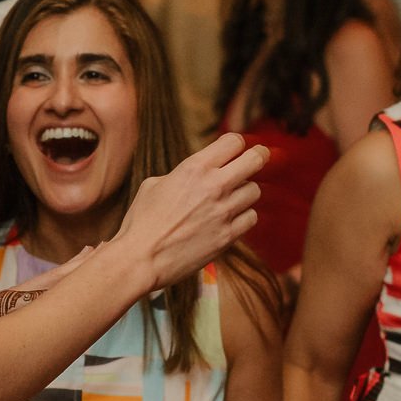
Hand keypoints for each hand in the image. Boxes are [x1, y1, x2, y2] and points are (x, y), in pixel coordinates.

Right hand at [110, 132, 267, 293]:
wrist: (141, 258)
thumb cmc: (142, 221)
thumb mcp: (154, 184)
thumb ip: (181, 175)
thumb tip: (195, 175)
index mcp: (194, 168)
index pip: (233, 142)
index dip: (236, 143)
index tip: (236, 148)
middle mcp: (214, 185)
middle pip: (255, 160)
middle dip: (258, 156)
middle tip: (259, 156)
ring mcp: (224, 211)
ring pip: (255, 191)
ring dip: (245, 191)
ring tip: (233, 197)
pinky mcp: (228, 236)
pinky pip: (251, 218)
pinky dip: (244, 216)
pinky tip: (231, 218)